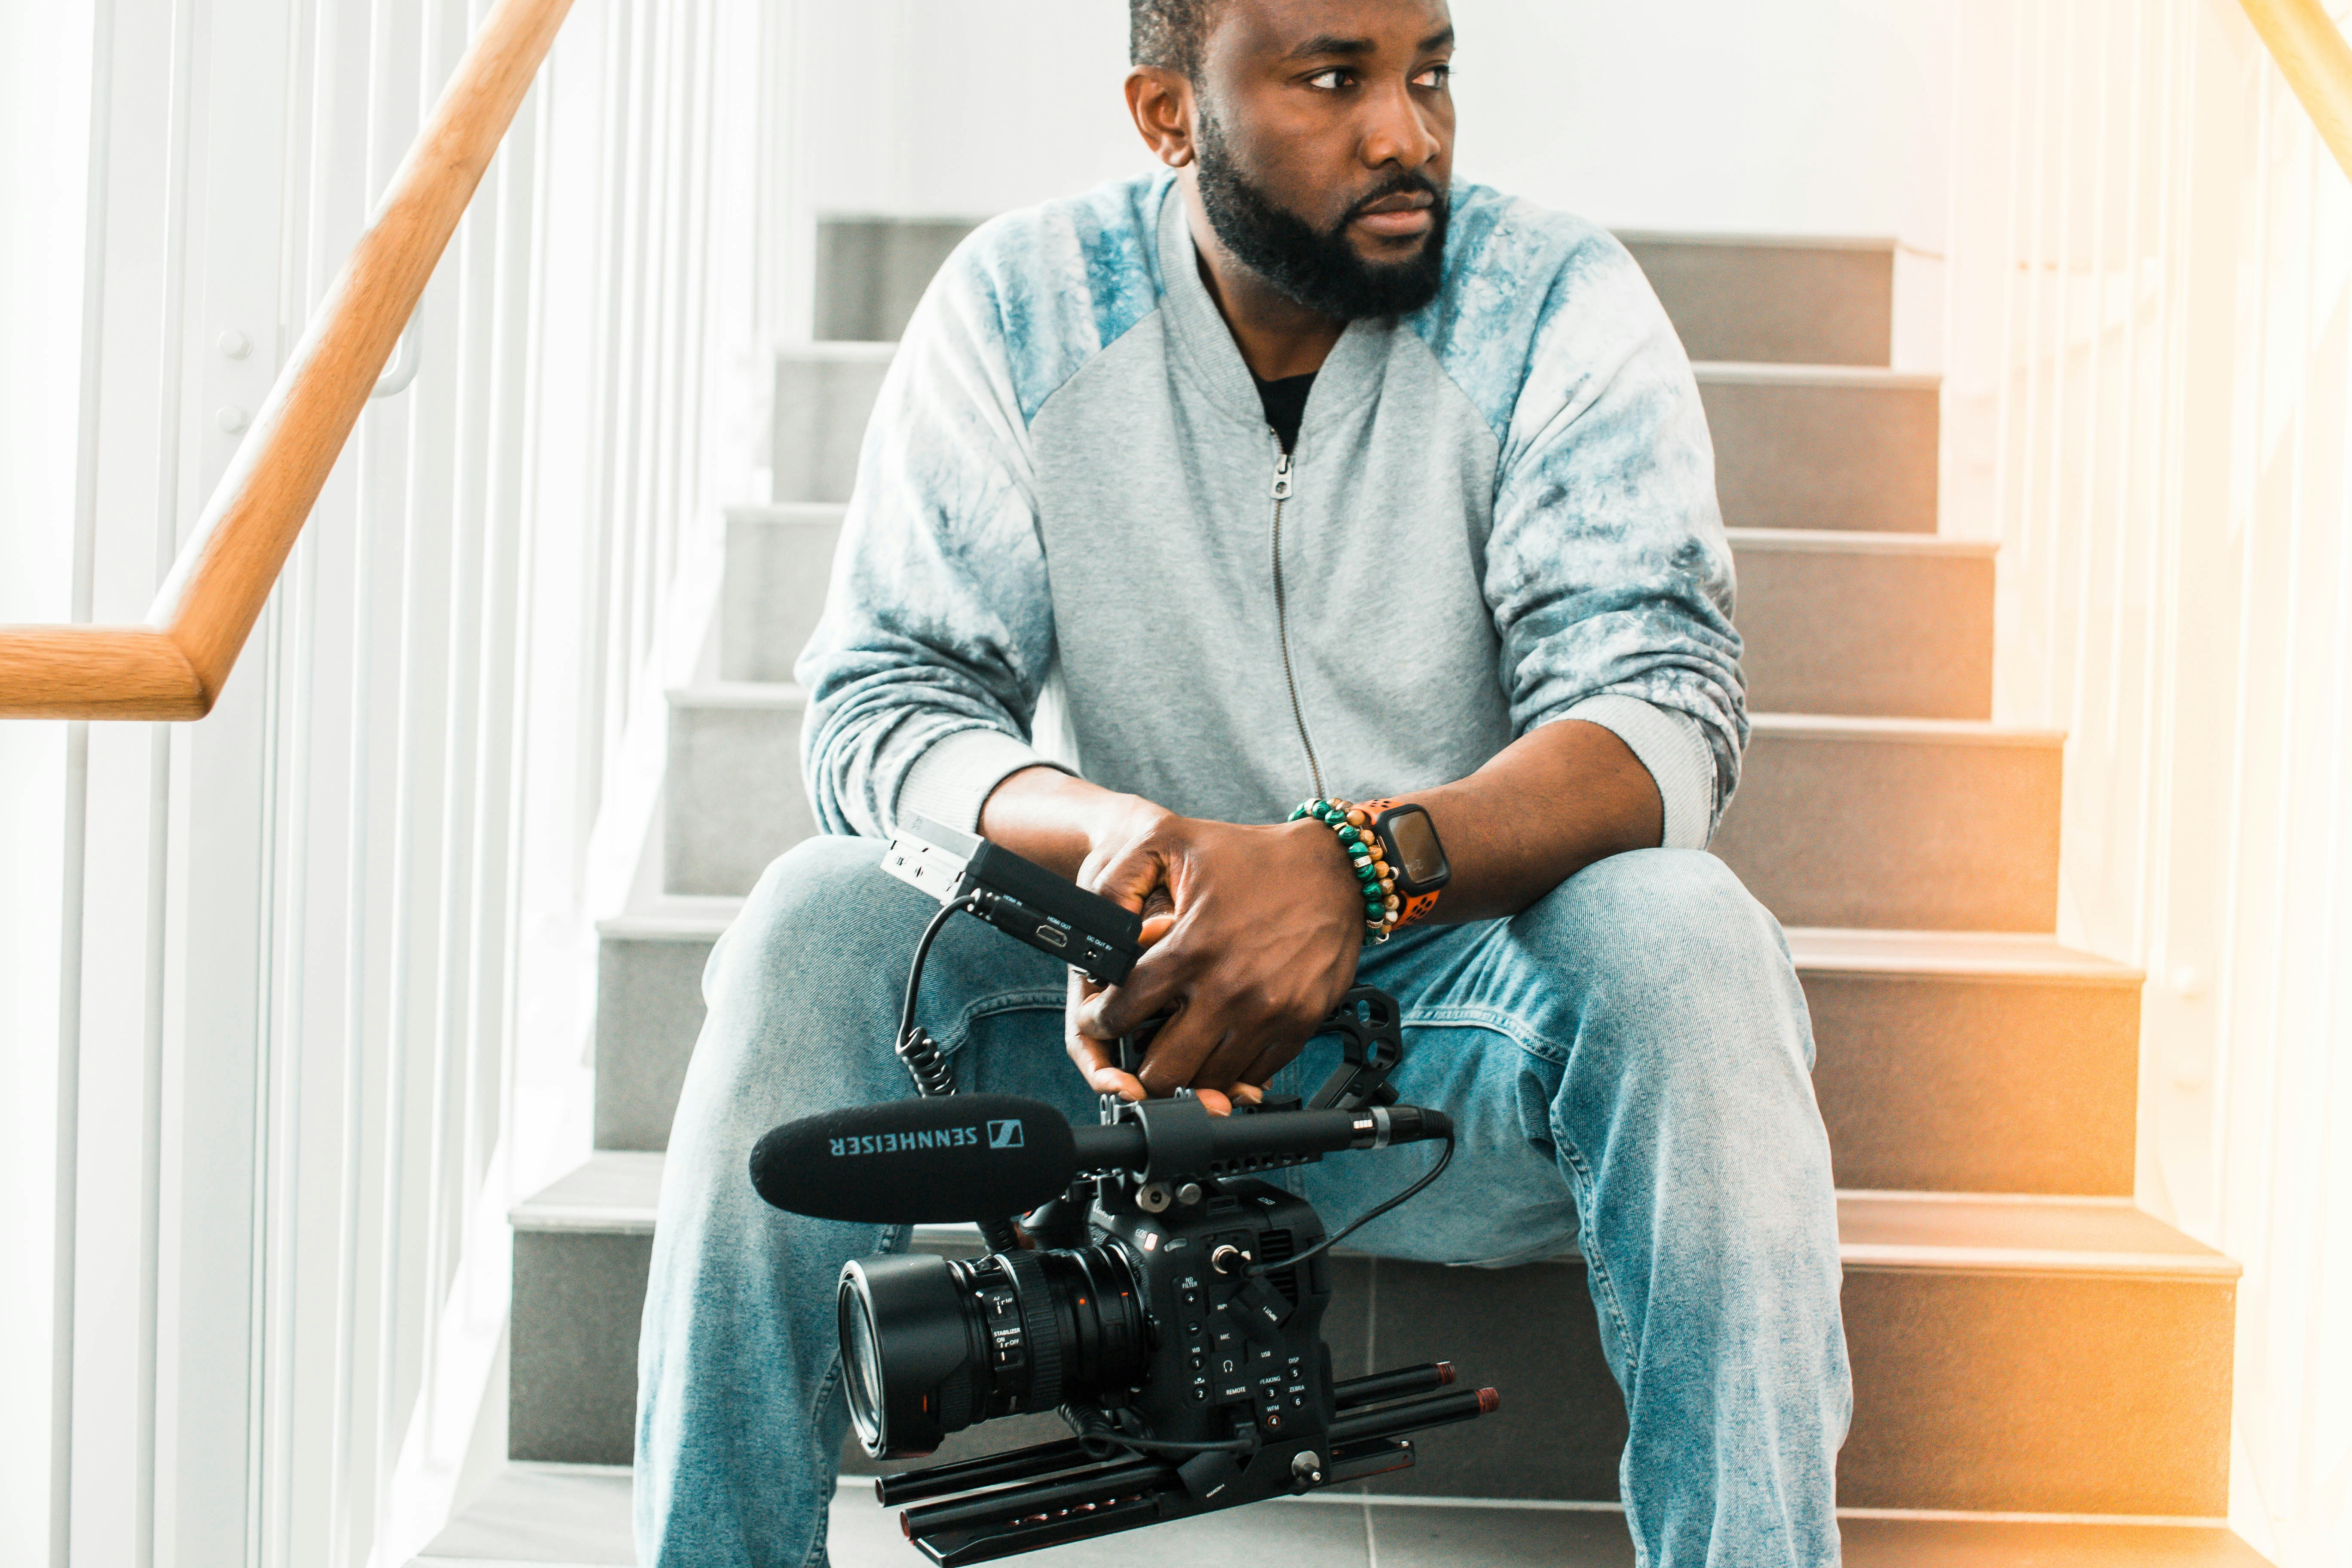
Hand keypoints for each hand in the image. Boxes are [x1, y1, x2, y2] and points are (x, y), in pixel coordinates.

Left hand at [1062, 808, 1365, 1104]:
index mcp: (1192, 949)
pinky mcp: (1300, 1025)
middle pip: (1163, 1070)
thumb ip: (1115, 881)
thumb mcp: (1168, 841)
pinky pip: (1253, 1075)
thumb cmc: (1249, 856)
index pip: (1122, 1015)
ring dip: (1186, 1073)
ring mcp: (1269, 1014)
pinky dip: (1230, 1071)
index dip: (1098, 1022)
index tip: (1098, 1020)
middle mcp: (1231, 990)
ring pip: (1208, 1083)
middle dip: (1139, 1066)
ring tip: (1175, 1048)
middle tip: (1134, 1050)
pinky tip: (1217, 1044)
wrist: (1333, 869)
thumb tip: (1091, 928)